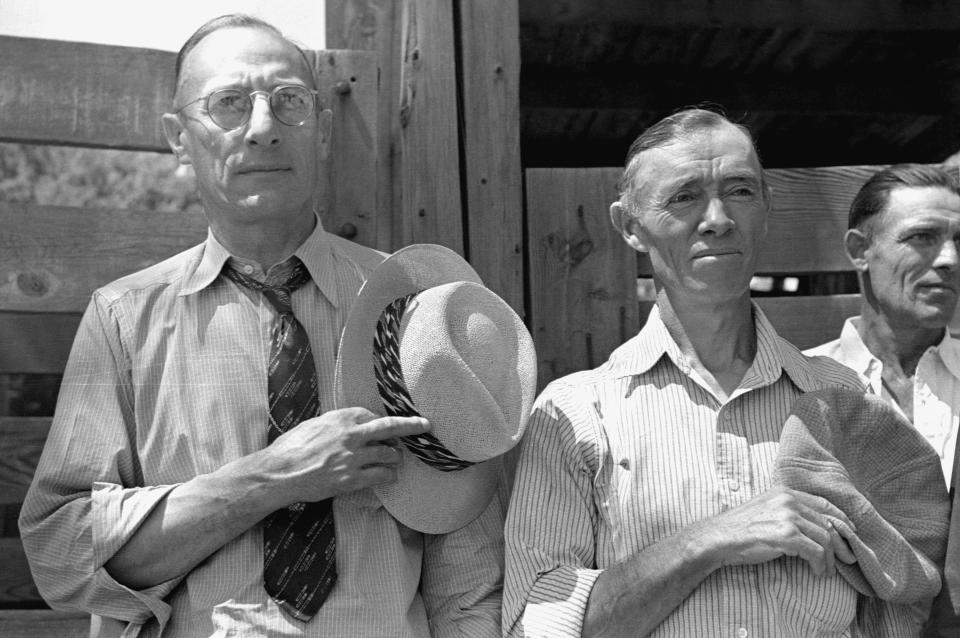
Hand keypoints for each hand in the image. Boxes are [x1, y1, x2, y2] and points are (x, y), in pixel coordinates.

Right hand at [261, 407, 428, 505]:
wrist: (278, 473)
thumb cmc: (290, 448)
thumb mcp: (314, 425)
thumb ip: (336, 424)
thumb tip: (349, 425)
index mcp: (341, 418)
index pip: (374, 416)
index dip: (384, 423)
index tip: (392, 425)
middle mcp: (351, 435)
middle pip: (391, 427)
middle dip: (412, 426)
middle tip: (426, 426)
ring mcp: (353, 457)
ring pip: (388, 454)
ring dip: (395, 457)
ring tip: (396, 460)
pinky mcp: (351, 479)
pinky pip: (380, 476)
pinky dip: (389, 475)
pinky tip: (391, 476)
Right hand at [695, 486, 856, 576]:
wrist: (718, 538)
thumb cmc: (740, 528)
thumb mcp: (766, 510)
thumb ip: (789, 512)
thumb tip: (816, 527)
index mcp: (784, 492)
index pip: (823, 503)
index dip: (840, 519)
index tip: (849, 532)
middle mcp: (789, 500)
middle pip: (827, 522)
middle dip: (840, 543)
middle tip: (847, 558)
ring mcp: (788, 517)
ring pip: (825, 539)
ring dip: (829, 559)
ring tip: (826, 570)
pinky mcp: (786, 535)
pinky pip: (816, 552)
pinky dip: (820, 565)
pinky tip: (817, 572)